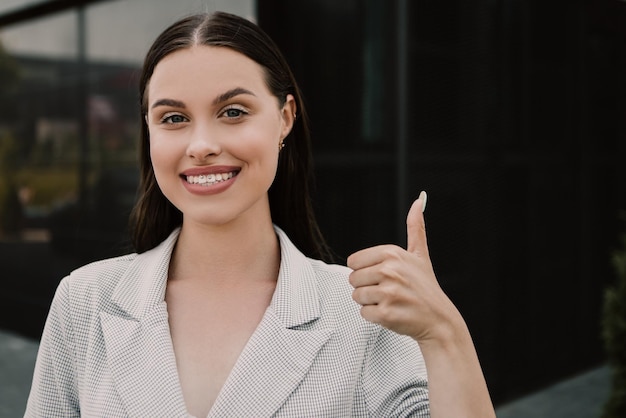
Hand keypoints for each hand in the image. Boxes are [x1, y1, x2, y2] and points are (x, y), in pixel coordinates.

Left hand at [347, 191, 461, 342]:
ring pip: (357, 297)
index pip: (353, 262)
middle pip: (352, 280)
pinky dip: (375, 317)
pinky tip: (393, 313)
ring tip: (392, 302)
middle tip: (390, 291)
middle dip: (367, 288)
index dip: (367, 272)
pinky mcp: (386, 313)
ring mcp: (388, 293)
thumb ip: (415, 228)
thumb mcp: (420, 255)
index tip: (386, 277)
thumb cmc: (426, 287)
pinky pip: (364, 313)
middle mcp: (389, 270)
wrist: (439, 319)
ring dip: (371, 303)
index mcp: (391, 254)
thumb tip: (418, 200)